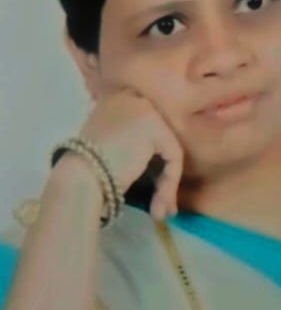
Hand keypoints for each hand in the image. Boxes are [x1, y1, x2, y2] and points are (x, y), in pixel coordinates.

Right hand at [76, 84, 183, 220]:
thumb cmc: (86, 170)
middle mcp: (131, 97)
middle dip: (164, 174)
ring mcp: (145, 109)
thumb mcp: (107, 145)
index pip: (148, 128)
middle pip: (161, 139)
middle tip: (162, 204)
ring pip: (169, 151)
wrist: (78, 177)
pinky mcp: (155, 127)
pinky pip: (173, 158)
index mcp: (116, 99)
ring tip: (160, 211)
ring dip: (167, 185)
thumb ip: (129, 142)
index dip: (155, 158)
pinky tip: (159, 205)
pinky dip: (169, 184)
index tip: (155, 186)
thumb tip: (157, 161)